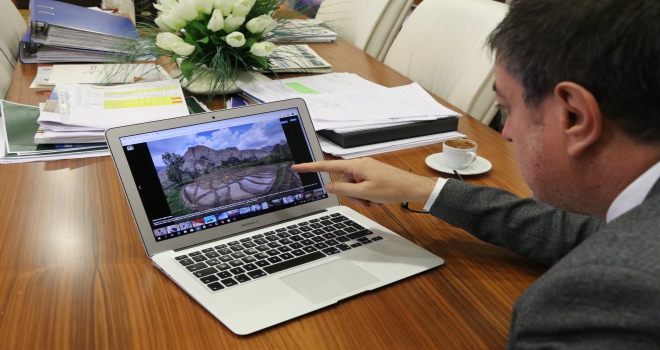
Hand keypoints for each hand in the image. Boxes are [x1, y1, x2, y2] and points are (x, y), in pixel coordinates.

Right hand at [291, 158, 437, 206]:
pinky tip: (375, 198)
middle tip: (365, 201)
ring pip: (351, 186)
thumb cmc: (392, 188)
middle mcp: (359, 165)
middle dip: (350, 194)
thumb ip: (343, 190)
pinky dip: (365, 194)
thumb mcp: (364, 192)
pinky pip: (360, 185)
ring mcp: (366, 169)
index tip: (297, 166)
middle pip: (341, 181)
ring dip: (359, 196)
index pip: (327, 166)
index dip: (311, 167)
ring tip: (373, 200)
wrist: (412, 187)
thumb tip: (328, 186)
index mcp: (355, 166)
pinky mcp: (371, 174)